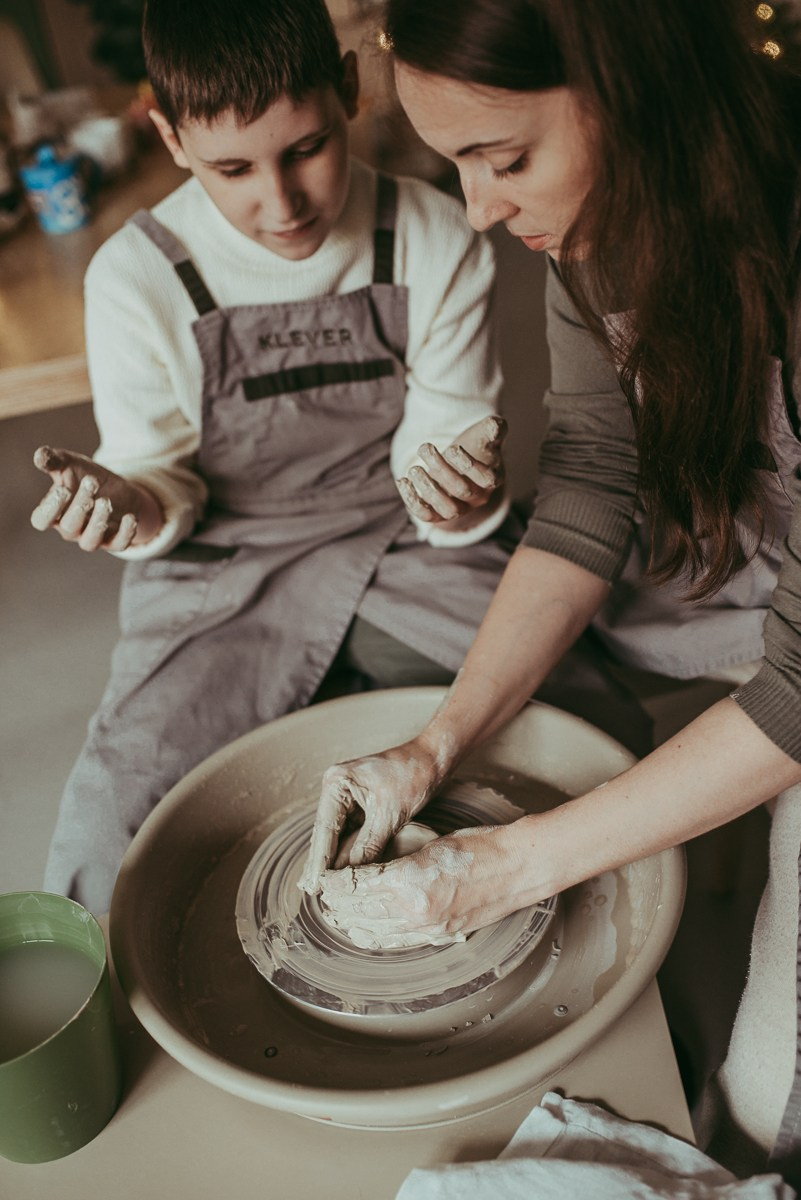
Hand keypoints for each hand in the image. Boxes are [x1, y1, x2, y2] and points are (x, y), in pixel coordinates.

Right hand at [30, 446, 161, 550]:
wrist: (117, 489)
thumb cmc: (86, 476)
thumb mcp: (70, 464)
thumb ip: (54, 461)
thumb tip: (40, 454)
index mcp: (54, 513)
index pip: (41, 520)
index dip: (50, 509)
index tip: (64, 489)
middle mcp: (69, 529)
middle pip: (68, 527)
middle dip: (79, 506)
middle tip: (92, 482)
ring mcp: (91, 537)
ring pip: (89, 542)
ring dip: (98, 522)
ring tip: (106, 500)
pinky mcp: (113, 541)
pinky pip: (118, 545)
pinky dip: (125, 533)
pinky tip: (130, 517)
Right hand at [297, 741, 444, 894]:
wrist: (434, 757)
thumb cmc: (414, 775)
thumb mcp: (390, 814)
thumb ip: (369, 845)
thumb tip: (352, 876)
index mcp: (337, 782)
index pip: (325, 828)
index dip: (319, 860)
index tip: (314, 885)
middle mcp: (337, 788)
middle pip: (325, 832)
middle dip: (320, 862)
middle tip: (310, 891)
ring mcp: (348, 796)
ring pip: (337, 835)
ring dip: (331, 859)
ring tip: (318, 888)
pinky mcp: (361, 805)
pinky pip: (350, 832)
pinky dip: (347, 851)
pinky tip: (340, 872)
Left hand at [318, 823, 531, 948]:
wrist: (517, 868)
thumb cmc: (478, 847)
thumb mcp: (429, 844)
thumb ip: (396, 863)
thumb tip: (368, 873)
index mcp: (408, 883)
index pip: (357, 885)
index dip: (336, 883)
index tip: (325, 878)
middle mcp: (414, 912)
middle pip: (360, 911)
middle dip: (338, 904)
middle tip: (323, 897)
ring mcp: (428, 929)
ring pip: (375, 933)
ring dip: (352, 924)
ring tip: (337, 916)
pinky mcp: (439, 936)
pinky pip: (398, 942)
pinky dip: (376, 936)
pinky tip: (365, 931)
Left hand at [397, 415, 505, 526]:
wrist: (458, 466)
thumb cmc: (473, 448)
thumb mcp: (483, 435)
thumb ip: (492, 428)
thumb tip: (495, 425)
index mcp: (492, 478)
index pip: (486, 479)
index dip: (469, 465)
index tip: (453, 448)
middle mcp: (477, 498)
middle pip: (463, 490)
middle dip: (442, 469)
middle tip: (425, 448)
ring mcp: (459, 509)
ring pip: (448, 510)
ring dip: (428, 490)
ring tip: (414, 469)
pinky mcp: (438, 515)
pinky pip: (427, 516)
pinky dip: (413, 502)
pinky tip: (402, 482)